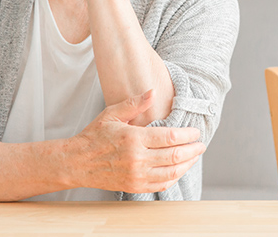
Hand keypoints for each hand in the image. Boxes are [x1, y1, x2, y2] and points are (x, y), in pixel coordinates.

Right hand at [64, 90, 203, 193]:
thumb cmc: (94, 136)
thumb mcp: (112, 114)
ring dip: (187, 164)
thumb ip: (135, 103)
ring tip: (194, 157)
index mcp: (134, 139)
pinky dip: (174, 178)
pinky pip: (162, 185)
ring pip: (172, 173)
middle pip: (175, 156)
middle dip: (193, 150)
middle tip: (201, 145)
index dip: (188, 135)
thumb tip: (153, 92)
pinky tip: (179, 170)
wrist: (76, 163)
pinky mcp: (135, 186)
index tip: (196, 132)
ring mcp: (137, 175)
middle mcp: (137, 159)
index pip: (170, 137)